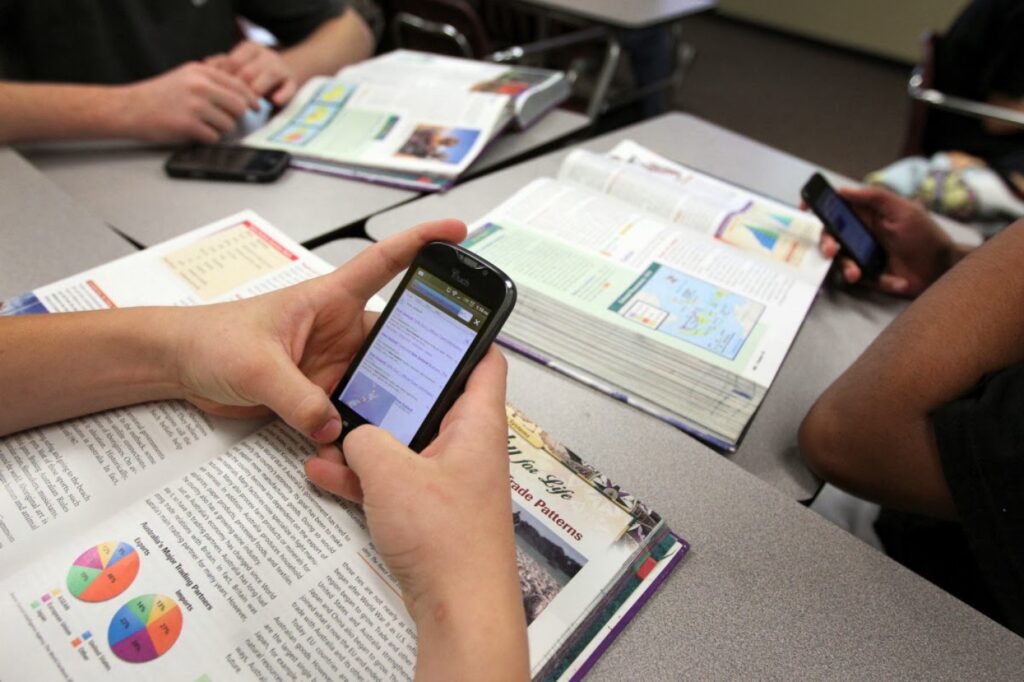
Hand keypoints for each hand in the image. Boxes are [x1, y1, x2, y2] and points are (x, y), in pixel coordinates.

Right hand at [119, 62, 258, 142]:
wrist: (128, 108)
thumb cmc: (157, 95)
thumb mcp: (184, 77)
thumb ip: (210, 82)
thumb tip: (241, 95)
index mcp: (200, 71)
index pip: (238, 85)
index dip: (250, 98)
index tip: (255, 106)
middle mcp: (200, 85)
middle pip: (238, 106)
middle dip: (236, 117)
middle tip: (226, 121)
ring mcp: (195, 105)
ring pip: (228, 124)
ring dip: (220, 129)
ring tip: (203, 126)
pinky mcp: (189, 124)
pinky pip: (214, 137)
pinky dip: (207, 139)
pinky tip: (194, 133)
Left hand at [172, 219, 466, 441]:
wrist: (179, 366)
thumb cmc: (210, 338)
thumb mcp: (256, 365)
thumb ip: (297, 397)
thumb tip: (334, 427)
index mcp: (328, 299)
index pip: (384, 262)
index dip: (421, 242)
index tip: (457, 231)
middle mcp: (338, 330)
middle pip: (395, 336)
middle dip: (423, 352)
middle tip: (452, 373)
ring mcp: (331, 363)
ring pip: (378, 379)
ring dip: (390, 399)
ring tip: (412, 420)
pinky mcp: (318, 393)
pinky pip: (351, 410)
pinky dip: (359, 428)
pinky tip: (369, 446)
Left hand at [208, 41, 298, 105]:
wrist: (285, 75)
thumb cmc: (254, 75)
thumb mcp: (238, 66)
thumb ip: (222, 65)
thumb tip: (204, 65)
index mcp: (249, 48)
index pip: (232, 61)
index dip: (223, 79)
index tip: (216, 94)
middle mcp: (266, 54)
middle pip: (249, 70)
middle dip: (239, 89)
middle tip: (230, 105)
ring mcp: (281, 67)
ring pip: (269, 75)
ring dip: (258, 91)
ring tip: (250, 107)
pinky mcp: (293, 82)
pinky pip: (289, 87)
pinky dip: (283, 94)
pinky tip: (275, 101)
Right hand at [305, 347, 529, 677]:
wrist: (459, 608)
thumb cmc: (450, 542)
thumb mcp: (391, 473)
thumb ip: (364, 440)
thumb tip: (352, 435)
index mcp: (477, 424)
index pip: (484, 360)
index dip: (464, 334)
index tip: (435, 316)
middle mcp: (467, 446)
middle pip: (431, 399)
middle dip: (390, 390)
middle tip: (359, 372)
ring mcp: (448, 478)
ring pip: (404, 440)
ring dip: (366, 437)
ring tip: (328, 429)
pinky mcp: (429, 509)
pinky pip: (393, 478)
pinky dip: (363, 475)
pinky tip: (325, 472)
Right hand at [819, 186, 959, 296]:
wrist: (943, 270)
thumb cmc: (926, 236)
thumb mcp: (904, 211)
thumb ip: (875, 197)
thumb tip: (843, 189)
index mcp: (867, 215)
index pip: (837, 207)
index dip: (819, 207)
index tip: (805, 209)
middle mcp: (861, 234)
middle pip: (831, 236)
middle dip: (827, 243)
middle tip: (832, 250)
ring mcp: (863, 255)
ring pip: (840, 260)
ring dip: (846, 267)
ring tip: (856, 274)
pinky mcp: (869, 276)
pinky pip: (859, 279)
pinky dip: (876, 281)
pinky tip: (895, 280)